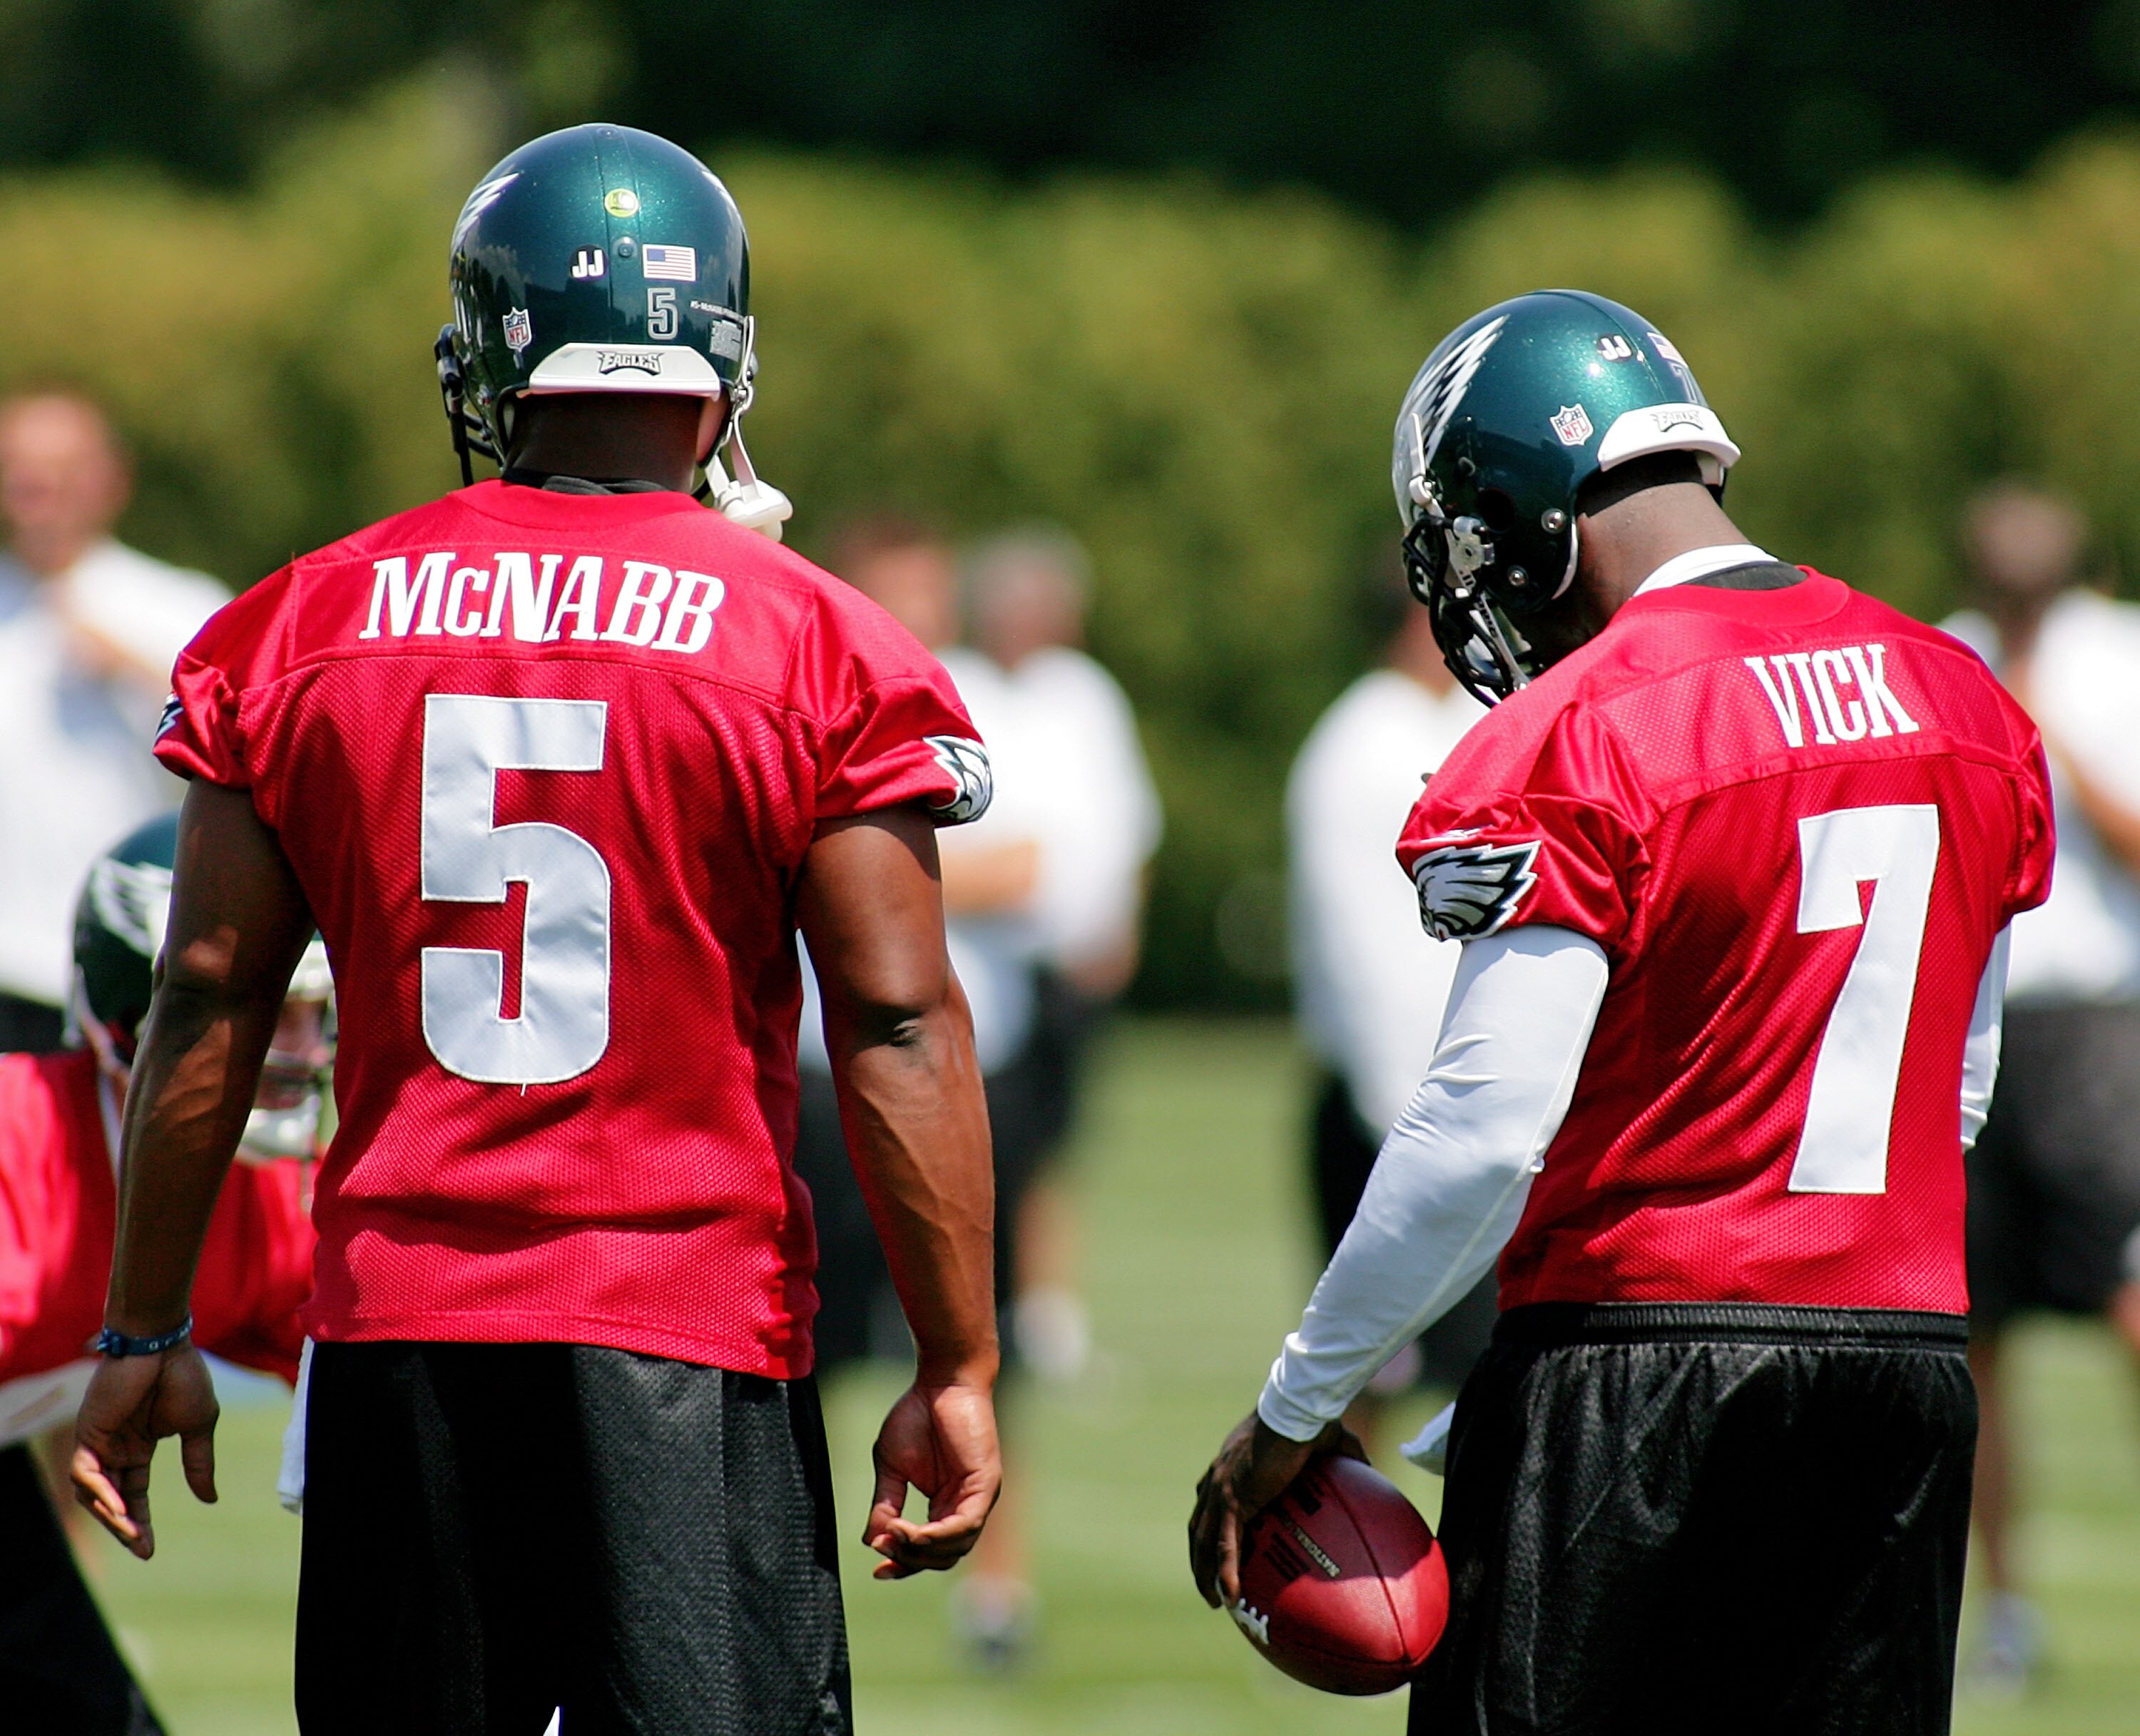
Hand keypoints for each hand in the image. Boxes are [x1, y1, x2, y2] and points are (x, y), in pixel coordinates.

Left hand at [70, 1344, 219, 1558]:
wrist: (164, 1344)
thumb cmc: (184, 1376)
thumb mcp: (200, 1426)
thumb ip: (199, 1463)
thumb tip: (210, 1500)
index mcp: (138, 1446)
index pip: (133, 1493)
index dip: (141, 1522)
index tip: (150, 1551)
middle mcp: (114, 1447)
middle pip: (111, 1499)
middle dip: (124, 1527)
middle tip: (142, 1549)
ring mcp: (98, 1440)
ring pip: (92, 1492)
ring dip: (111, 1515)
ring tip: (133, 1532)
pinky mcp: (88, 1431)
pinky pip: (83, 1472)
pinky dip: (99, 1491)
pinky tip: (119, 1506)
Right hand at [864, 1380, 1000, 1579]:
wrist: (940, 1380)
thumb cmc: (917, 1415)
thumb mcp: (891, 1467)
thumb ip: (885, 1504)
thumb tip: (872, 1542)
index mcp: (945, 1504)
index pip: (929, 1551)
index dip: (904, 1565)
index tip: (877, 1572)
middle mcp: (965, 1506)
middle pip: (942, 1557)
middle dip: (910, 1559)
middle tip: (883, 1544)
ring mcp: (979, 1498)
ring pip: (956, 1548)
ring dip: (921, 1550)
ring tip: (894, 1535)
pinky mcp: (987, 1485)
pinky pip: (966, 1525)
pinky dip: (938, 1535)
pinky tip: (912, 1531)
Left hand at [1189, 1409, 1365, 1607]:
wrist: (1296, 1412)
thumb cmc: (1311, 1420)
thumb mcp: (1331, 1440)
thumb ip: (1346, 1455)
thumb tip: (1370, 1467)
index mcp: (1232, 1464)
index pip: (1211, 1498)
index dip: (1209, 1522)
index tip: (1213, 1543)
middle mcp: (1218, 1478)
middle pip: (1199, 1525)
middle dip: (1200, 1554)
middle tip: (1208, 1581)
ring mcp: (1222, 1490)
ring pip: (1204, 1541)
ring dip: (1204, 1572)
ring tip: (1213, 1601)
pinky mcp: (1234, 1501)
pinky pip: (1226, 1545)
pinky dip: (1224, 1572)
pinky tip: (1229, 1598)